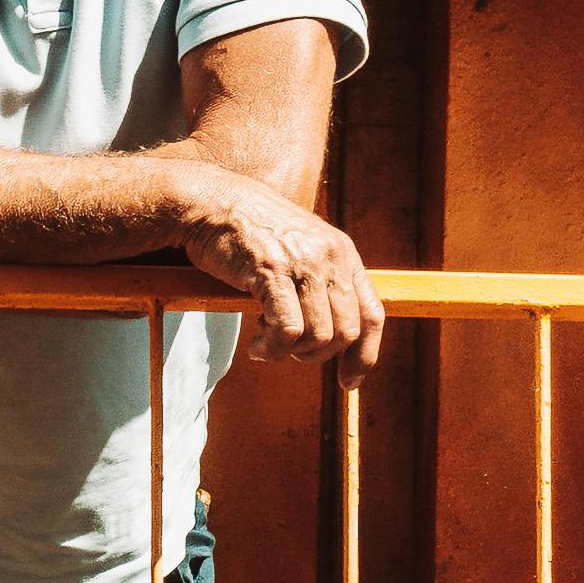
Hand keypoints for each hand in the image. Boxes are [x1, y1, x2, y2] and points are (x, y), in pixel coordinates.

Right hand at [172, 160, 384, 375]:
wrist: (211, 201)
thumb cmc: (251, 232)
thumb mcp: (301, 249)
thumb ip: (322, 282)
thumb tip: (336, 335)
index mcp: (343, 253)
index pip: (372, 315)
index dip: (365, 355)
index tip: (348, 381)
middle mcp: (330, 256)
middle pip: (346, 332)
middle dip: (318, 355)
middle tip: (289, 352)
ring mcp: (303, 263)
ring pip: (319, 336)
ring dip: (291, 353)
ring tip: (267, 345)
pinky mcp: (272, 271)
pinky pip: (288, 331)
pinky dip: (273, 349)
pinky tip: (258, 345)